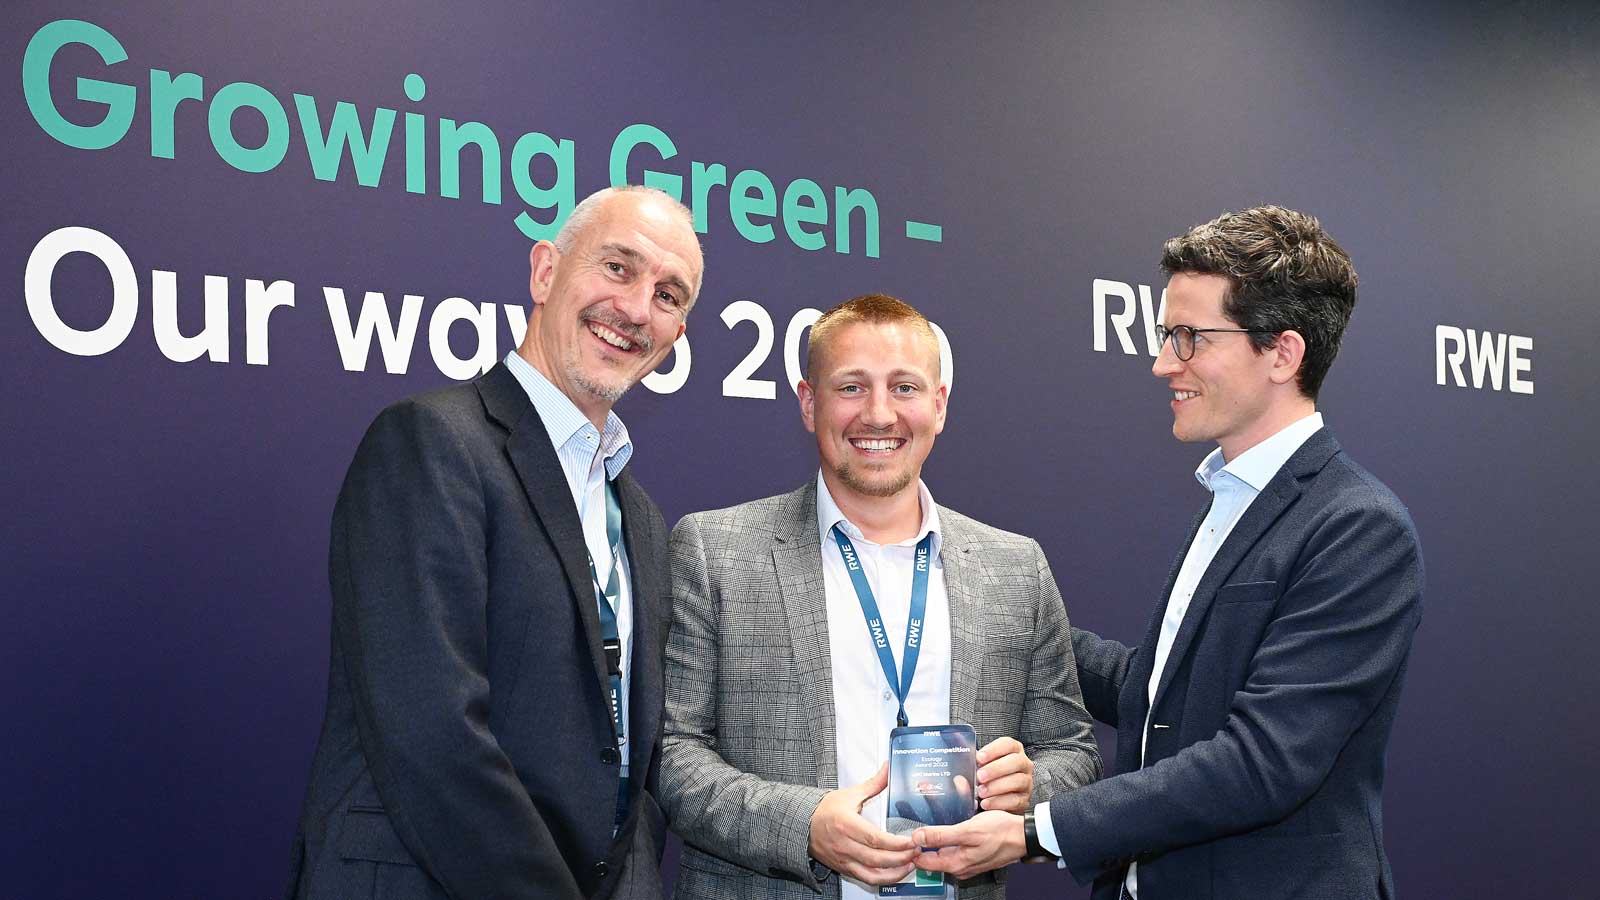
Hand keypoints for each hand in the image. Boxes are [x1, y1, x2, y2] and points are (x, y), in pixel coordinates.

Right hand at [808, 763, 915, 884]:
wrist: (803, 824)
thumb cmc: (825, 809)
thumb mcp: (850, 794)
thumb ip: (873, 784)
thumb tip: (888, 769)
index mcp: (846, 824)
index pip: (876, 839)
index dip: (896, 843)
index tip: (912, 841)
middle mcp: (845, 844)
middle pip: (877, 858)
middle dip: (901, 857)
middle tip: (917, 851)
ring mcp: (844, 859)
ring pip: (873, 873)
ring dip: (895, 872)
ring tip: (911, 864)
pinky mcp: (844, 868)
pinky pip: (866, 879)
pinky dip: (883, 879)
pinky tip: (896, 873)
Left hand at [911, 810, 1026, 879]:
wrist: (1024, 835)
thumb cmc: (1001, 832)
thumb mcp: (968, 831)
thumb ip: (941, 836)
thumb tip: (918, 837)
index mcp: (955, 864)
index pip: (922, 862)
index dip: (911, 849)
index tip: (905, 834)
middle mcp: (960, 867)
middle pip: (931, 858)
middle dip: (921, 843)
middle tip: (914, 824)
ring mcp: (967, 862)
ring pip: (942, 853)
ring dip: (934, 840)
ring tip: (928, 823)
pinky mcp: (973, 855)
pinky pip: (953, 849)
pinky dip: (947, 839)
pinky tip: (947, 827)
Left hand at [974, 736, 1033, 811]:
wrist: (998, 799)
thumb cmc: (989, 778)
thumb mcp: (980, 766)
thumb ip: (970, 763)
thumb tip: (958, 769)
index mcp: (1013, 751)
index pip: (1008, 744)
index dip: (994, 750)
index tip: (979, 758)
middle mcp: (1023, 764)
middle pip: (1015, 761)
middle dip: (996, 769)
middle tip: (979, 777)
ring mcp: (1026, 782)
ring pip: (1018, 781)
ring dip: (997, 786)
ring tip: (981, 792)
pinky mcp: (1024, 800)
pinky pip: (1015, 800)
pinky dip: (999, 802)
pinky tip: (986, 803)